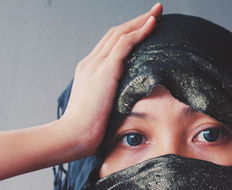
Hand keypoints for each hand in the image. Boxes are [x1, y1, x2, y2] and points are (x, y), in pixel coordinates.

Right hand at [0, 3, 162, 181]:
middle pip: (116, 33)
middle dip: (136, 21)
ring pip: (121, 34)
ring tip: (158, 12)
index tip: (143, 27)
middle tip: (155, 11)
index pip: (111, 45)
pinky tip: (152, 24)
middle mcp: (92, 62)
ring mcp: (97, 64)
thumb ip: (109, 99)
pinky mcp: (105, 70)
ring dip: (141, 21)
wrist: (73, 135)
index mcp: (90, 70)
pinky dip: (139, 32)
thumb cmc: (86, 128)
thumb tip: (124, 105)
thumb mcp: (100, 108)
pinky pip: (125, 44)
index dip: (128, 33)